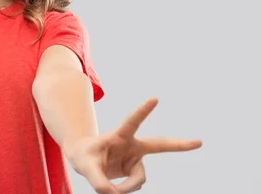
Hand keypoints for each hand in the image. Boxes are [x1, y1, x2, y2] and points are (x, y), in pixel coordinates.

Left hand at [67, 98, 201, 193]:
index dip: (143, 111)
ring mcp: (136, 159)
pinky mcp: (135, 170)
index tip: (154, 98)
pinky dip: (124, 190)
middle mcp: (132, 145)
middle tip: (199, 142)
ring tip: (110, 188)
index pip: (132, 122)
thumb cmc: (84, 156)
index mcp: (119, 135)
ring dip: (126, 187)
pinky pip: (134, 186)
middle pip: (159, 145)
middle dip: (179, 145)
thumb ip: (98, 181)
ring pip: (139, 179)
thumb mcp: (84, 166)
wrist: (86, 160)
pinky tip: (114, 187)